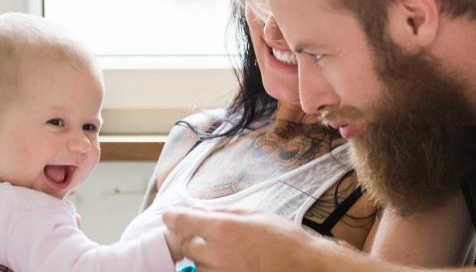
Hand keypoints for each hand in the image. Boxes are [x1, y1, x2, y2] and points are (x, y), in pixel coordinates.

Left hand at [164, 207, 341, 271]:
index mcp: (222, 228)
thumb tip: (198, 211)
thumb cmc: (283, 238)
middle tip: (209, 237)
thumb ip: (221, 213)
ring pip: (196, 266)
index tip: (171, 216)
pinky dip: (214, 271)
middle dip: (193, 239)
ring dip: (204, 259)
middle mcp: (216, 254)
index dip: (172, 216)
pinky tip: (230, 264)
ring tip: (226, 254)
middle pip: (186, 246)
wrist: (304, 266)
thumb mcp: (253, 215)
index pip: (180, 220)